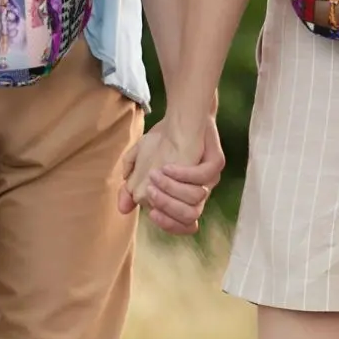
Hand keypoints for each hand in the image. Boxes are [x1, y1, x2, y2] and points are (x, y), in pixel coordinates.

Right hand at [118, 116, 223, 235]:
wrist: (182, 114)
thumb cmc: (163, 141)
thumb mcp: (141, 162)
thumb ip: (131, 186)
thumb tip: (123, 209)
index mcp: (185, 197)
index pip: (182, 224)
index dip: (168, 224)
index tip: (150, 213)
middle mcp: (199, 191)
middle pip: (190, 216)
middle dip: (167, 207)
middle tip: (150, 191)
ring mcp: (210, 178)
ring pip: (196, 199)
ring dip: (172, 189)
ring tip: (155, 174)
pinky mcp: (216, 162)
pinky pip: (203, 176)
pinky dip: (183, 174)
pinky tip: (167, 166)